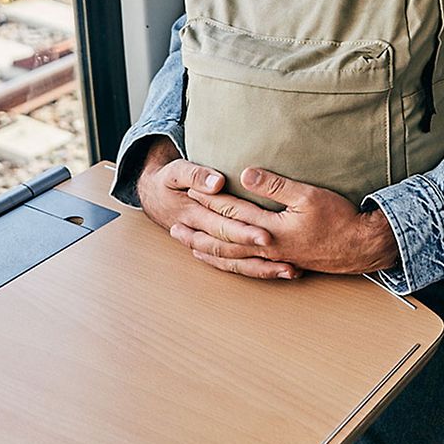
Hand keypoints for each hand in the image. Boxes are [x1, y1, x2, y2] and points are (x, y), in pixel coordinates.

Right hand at [136, 138, 298, 279]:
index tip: (268, 236)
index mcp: (194, 215)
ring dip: (262, 269)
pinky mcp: (215, 247)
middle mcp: (204, 235)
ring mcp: (209, 244)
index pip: (223, 226)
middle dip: (262, 257)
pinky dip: (255, 268)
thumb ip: (195, 175)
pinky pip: (235, 263)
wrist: (153, 195)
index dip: (244, 232)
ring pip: (236, 262)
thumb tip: (217, 183)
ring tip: (290, 272)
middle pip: (234, 249)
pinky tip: (278, 270)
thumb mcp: (176, 172)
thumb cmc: (168, 180)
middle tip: (287, 261)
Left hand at [182, 167, 400, 276]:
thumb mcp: (309, 195)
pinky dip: (229, 265)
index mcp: (270, 229)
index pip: (232, 211)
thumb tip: (245, 173)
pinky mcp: (281, 263)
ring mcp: (273, 258)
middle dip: (198, 231)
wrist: (360, 247)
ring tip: (189, 246)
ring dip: (208, 251)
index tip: (190, 188)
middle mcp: (266, 247)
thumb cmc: (338, 218)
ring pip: (232, 258)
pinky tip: (223, 262)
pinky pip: (246, 268)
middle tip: (174, 226)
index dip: (209, 199)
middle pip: (224, 239)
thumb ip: (276, 185)